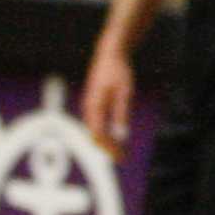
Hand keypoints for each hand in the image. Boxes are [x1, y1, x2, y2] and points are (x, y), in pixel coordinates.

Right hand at [81, 43, 133, 159]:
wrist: (110, 54)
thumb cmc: (119, 72)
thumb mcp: (125, 92)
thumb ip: (122, 113)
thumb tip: (122, 134)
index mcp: (94, 105)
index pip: (98, 133)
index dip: (109, 147)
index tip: (120, 157)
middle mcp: (89, 107)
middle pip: (95, 134)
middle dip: (108, 148)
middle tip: (122, 159)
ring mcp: (90, 105)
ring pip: (95, 130)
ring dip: (107, 142)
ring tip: (120, 153)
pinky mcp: (95, 103)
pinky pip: (97, 124)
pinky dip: (106, 134)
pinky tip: (115, 140)